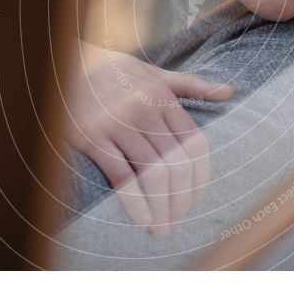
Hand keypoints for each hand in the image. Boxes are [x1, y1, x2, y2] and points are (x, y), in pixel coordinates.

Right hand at [66, 40, 232, 237]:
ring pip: (153, 174)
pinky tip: (142, 219)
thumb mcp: (154, 73)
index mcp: (162, 97)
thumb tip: (229, 91)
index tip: (196, 198)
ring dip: (162, 207)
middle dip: (182, 199)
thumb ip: (191, 85)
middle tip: (178, 220)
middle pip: (177, 164)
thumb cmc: (113, 71)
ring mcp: (118, 125)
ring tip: (162, 228)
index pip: (194, 144)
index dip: (200, 177)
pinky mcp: (92, 138)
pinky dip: (135, 203)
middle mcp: (144, 111)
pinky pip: (121, 177)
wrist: (64, 64)